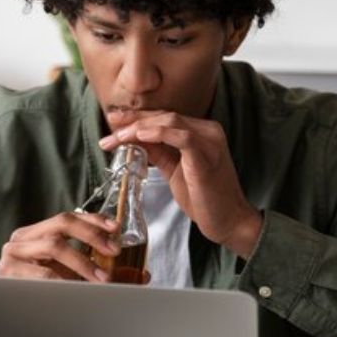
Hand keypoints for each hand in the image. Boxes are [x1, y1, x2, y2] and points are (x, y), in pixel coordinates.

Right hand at [0, 211, 120, 281]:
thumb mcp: (62, 271)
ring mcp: (13, 252)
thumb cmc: (41, 293)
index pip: (67, 218)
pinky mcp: (8, 270)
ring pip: (54, 245)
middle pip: (61, 223)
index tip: (115, 228)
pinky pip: (45, 273)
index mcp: (35, 233)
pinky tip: (80, 289)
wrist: (12, 319)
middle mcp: (22, 237)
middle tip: (113, 250)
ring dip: (83, 262)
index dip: (93, 220)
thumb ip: (80, 256)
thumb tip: (112, 249)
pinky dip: (67, 280)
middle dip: (91, 235)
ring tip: (101, 278)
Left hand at [100, 111, 261, 257]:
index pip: (164, 117)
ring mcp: (210, 141)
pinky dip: (159, 134)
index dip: (137, 117)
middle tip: (108, 127)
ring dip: (138, 128)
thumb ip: (158, 151)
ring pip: (169, 122)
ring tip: (116, 137)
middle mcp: (208, 130)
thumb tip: (134, 138)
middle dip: (132, 120)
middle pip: (164, 116)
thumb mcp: (174, 169)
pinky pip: (182, 137)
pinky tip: (140, 136)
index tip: (113, 120)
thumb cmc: (203, 197)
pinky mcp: (208, 156)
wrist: (228, 221)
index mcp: (201, 131)